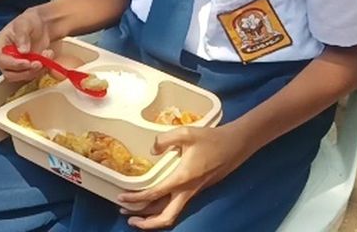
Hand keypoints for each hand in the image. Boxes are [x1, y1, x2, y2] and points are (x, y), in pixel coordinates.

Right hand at [0, 7, 53, 81]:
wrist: (42, 25)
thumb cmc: (30, 21)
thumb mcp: (25, 23)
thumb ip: (22, 35)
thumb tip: (22, 51)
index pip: (1, 59)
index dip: (13, 64)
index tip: (27, 62)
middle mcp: (4, 56)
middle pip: (9, 73)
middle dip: (25, 71)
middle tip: (39, 63)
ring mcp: (14, 64)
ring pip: (21, 76)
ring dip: (35, 71)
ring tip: (47, 55)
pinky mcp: (25, 68)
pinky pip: (31, 75)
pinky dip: (41, 70)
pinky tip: (48, 56)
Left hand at [117, 125, 252, 228]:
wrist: (235, 145)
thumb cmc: (211, 139)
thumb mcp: (186, 133)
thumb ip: (164, 139)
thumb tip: (152, 150)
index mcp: (182, 178)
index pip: (155, 194)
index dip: (136, 199)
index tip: (121, 199)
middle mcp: (188, 190)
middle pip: (166, 217)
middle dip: (146, 222)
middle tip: (127, 217)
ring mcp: (193, 192)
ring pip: (172, 213)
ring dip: (153, 218)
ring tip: (135, 215)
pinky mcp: (197, 190)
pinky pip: (177, 206)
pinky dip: (162, 209)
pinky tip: (154, 202)